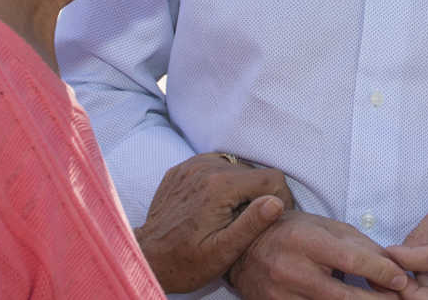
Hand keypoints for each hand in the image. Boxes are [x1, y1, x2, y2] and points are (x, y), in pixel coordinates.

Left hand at [135, 152, 295, 292]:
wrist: (146, 259)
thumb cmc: (185, 262)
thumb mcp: (223, 252)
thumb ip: (252, 224)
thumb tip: (277, 202)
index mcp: (220, 186)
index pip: (271, 177)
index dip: (281, 197)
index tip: (273, 219)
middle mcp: (206, 167)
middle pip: (254, 172)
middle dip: (259, 194)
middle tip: (249, 223)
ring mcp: (192, 165)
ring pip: (236, 167)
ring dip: (241, 188)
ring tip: (231, 215)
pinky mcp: (182, 169)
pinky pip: (215, 166)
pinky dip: (222, 182)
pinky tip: (215, 205)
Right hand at [227, 209, 410, 298]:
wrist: (245, 249)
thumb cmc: (292, 232)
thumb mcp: (325, 227)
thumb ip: (358, 245)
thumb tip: (391, 266)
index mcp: (305, 241)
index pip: (350, 260)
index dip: (380, 271)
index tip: (400, 279)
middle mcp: (291, 271)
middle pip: (343, 297)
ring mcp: (281, 297)